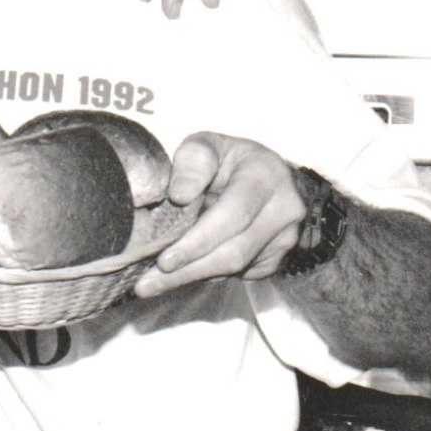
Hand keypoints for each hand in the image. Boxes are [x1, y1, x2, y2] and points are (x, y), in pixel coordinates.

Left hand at [132, 132, 303, 296]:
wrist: (270, 175)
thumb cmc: (228, 159)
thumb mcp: (207, 146)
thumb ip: (193, 164)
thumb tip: (179, 196)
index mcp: (265, 176)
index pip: (233, 216)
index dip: (198, 242)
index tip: (165, 260)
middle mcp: (283, 211)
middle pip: (234, 252)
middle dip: (188, 271)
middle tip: (146, 284)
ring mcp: (284, 238)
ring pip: (236, 268)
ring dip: (191, 278)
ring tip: (152, 284)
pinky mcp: (277, 258)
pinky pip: (239, 274)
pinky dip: (207, 274)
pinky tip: (180, 273)